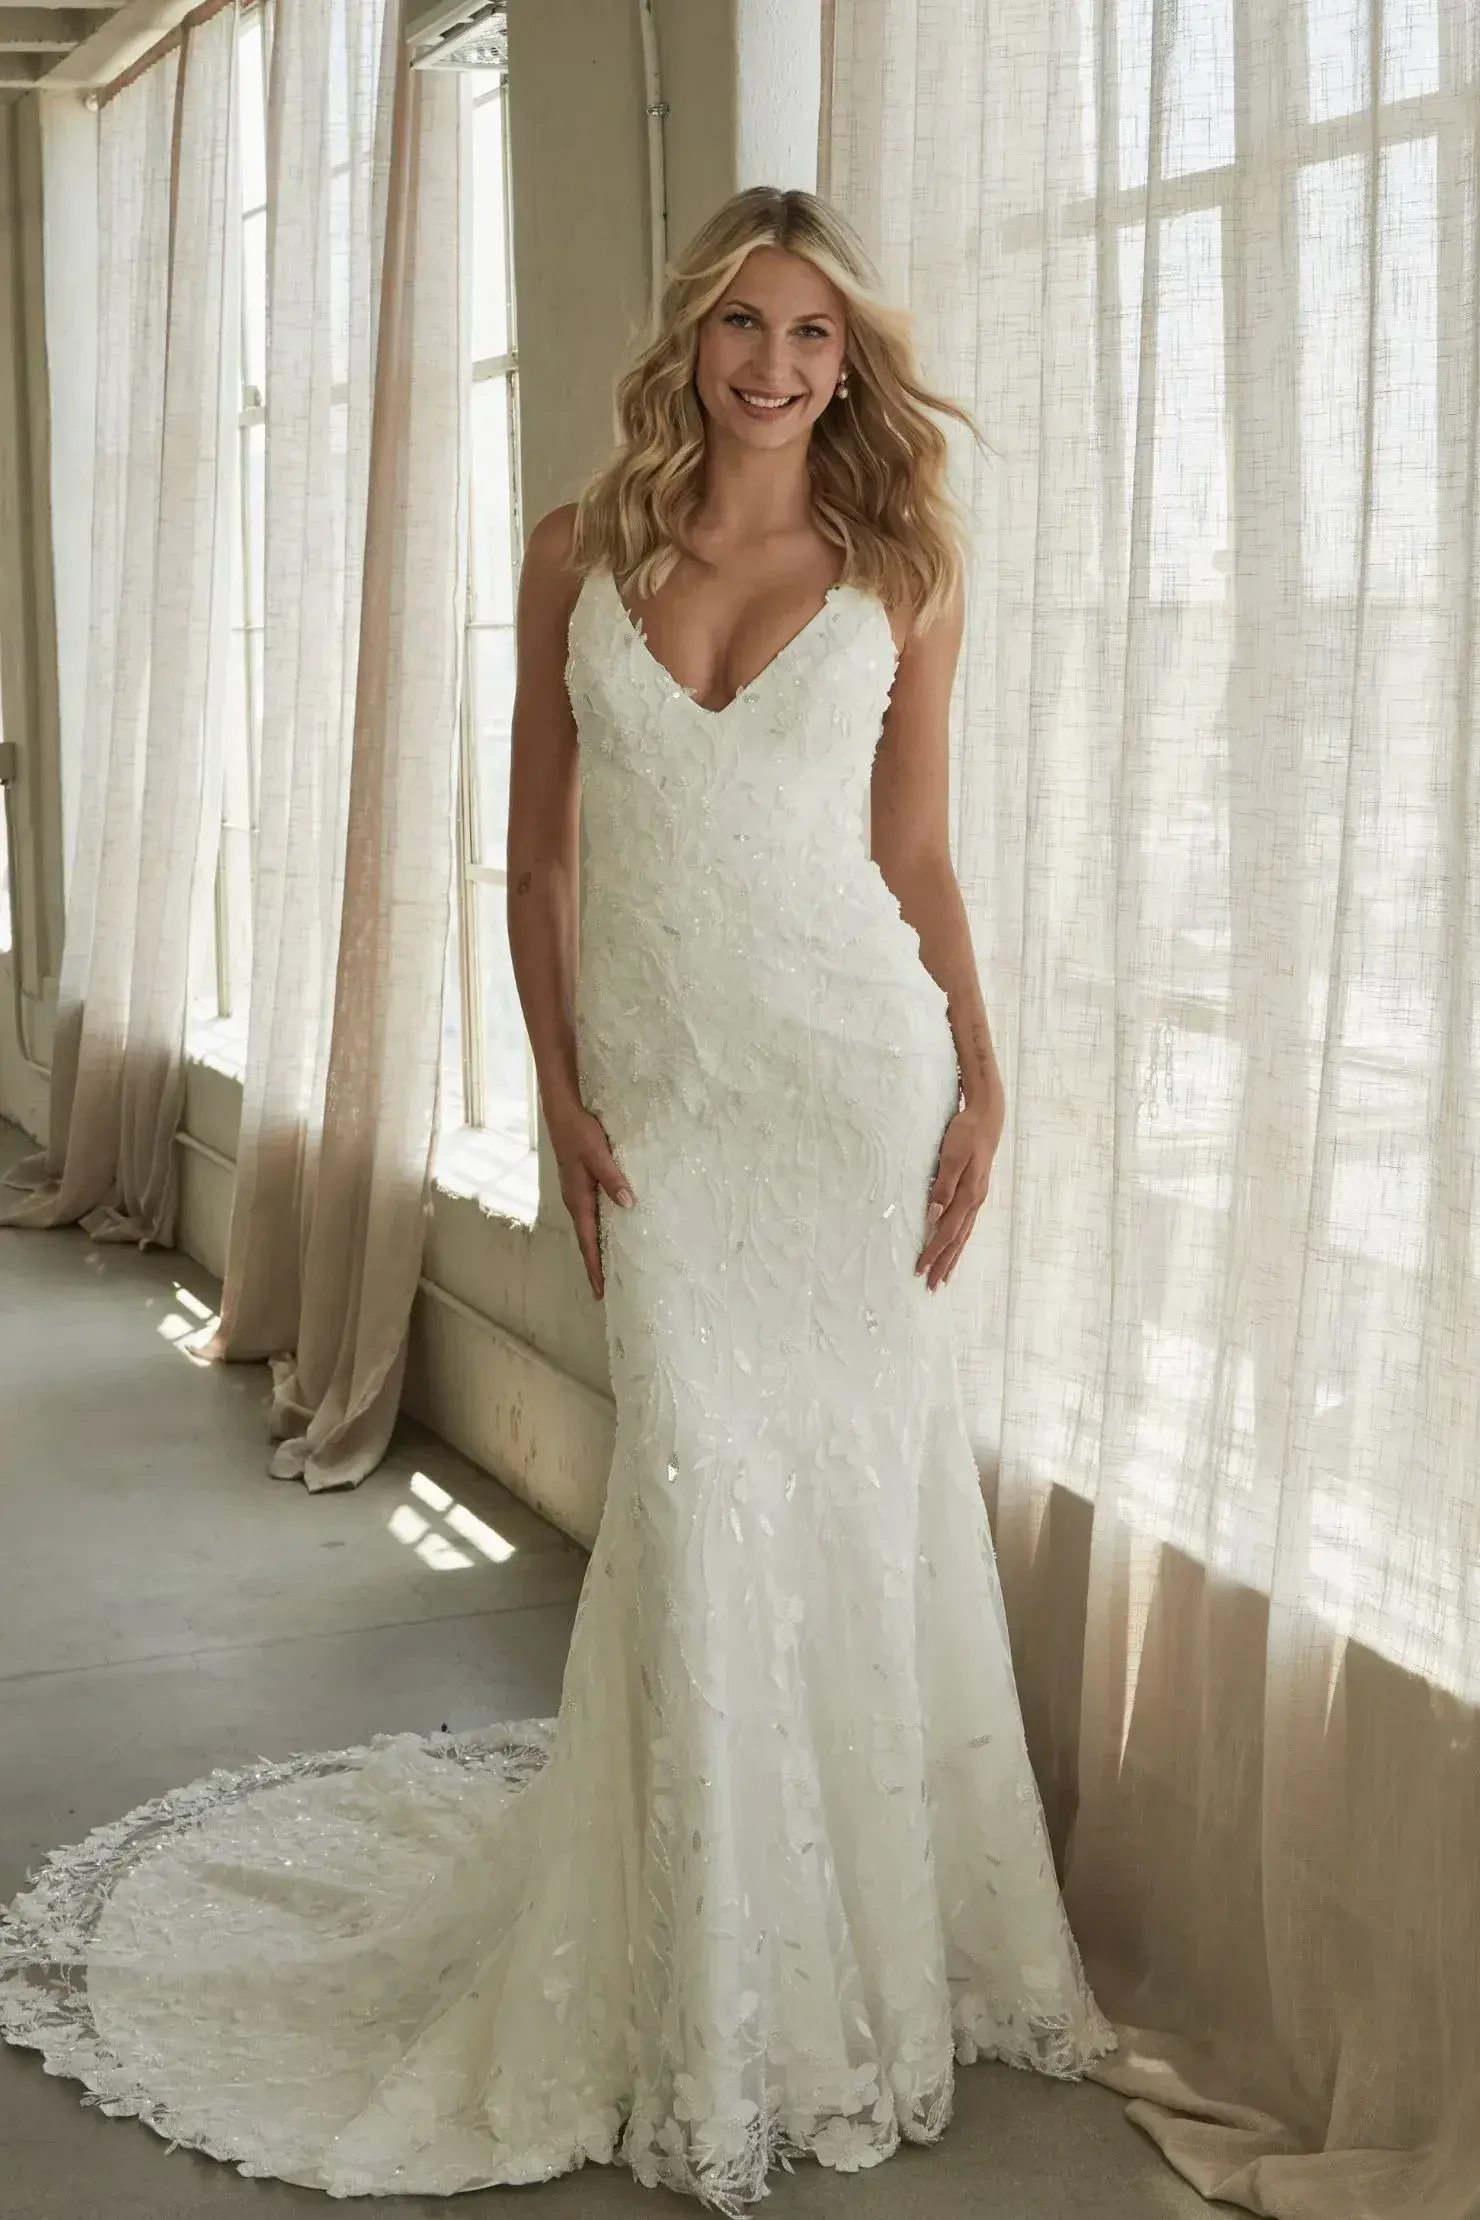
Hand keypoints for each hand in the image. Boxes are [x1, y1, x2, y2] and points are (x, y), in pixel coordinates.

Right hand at [547, 1102, 634, 1298]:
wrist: (562, 1115)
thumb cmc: (580, 1133)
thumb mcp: (599, 1154)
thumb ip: (613, 1178)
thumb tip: (628, 1204)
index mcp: (578, 1199)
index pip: (588, 1241)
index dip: (594, 1266)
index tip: (600, 1290)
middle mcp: (575, 1202)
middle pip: (586, 1241)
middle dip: (594, 1266)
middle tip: (605, 1290)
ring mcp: (576, 1195)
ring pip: (587, 1230)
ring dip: (595, 1251)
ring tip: (606, 1270)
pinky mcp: (580, 1186)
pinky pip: (589, 1217)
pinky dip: (596, 1232)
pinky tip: (607, 1234)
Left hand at [915, 1095, 1003, 1290]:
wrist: (987, 1116)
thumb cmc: (966, 1133)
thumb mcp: (951, 1156)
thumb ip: (943, 1186)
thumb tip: (934, 1216)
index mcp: (968, 1195)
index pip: (946, 1232)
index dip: (933, 1252)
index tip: (920, 1270)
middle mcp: (975, 1201)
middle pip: (957, 1240)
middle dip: (944, 1264)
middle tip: (932, 1286)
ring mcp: (977, 1197)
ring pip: (964, 1234)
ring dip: (953, 1256)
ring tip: (945, 1275)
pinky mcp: (976, 1191)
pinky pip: (967, 1224)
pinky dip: (960, 1240)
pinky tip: (956, 1245)